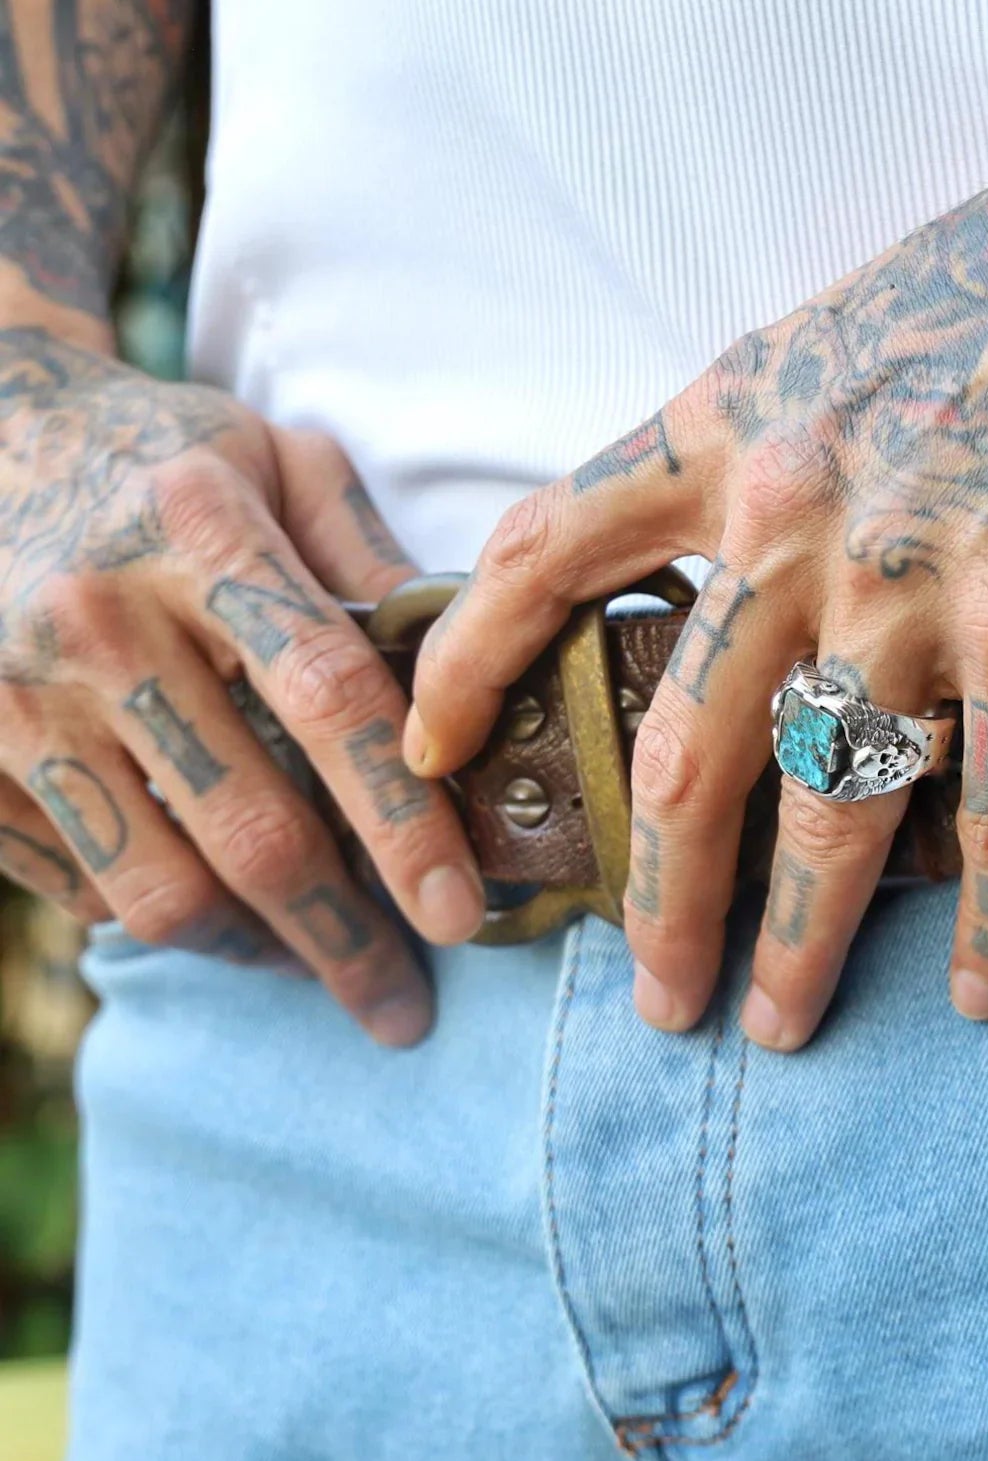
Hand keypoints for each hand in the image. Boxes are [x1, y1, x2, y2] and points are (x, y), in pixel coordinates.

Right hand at [0, 327, 482, 1044]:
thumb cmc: (159, 454)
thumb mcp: (278, 460)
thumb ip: (372, 560)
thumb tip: (469, 672)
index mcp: (201, 537)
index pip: (329, 701)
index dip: (403, 822)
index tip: (461, 915)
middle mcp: (99, 621)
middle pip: (252, 830)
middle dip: (344, 941)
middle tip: (404, 1006)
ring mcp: (13, 696)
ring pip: (158, 888)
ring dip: (258, 951)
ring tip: (317, 962)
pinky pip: (78, 887)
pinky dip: (161, 915)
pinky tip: (215, 906)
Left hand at [408, 0, 987, 1049]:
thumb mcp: (831, 349)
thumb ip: (753, 465)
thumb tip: (718, 605)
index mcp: (726, 436)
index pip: (546, 554)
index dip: (466, 664)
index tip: (427, 758)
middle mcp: (796, 517)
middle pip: (683, 752)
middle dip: (659, 900)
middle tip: (656, 999)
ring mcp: (918, 576)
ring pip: (826, 803)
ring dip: (801, 939)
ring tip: (779, 1022)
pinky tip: (987, 988)